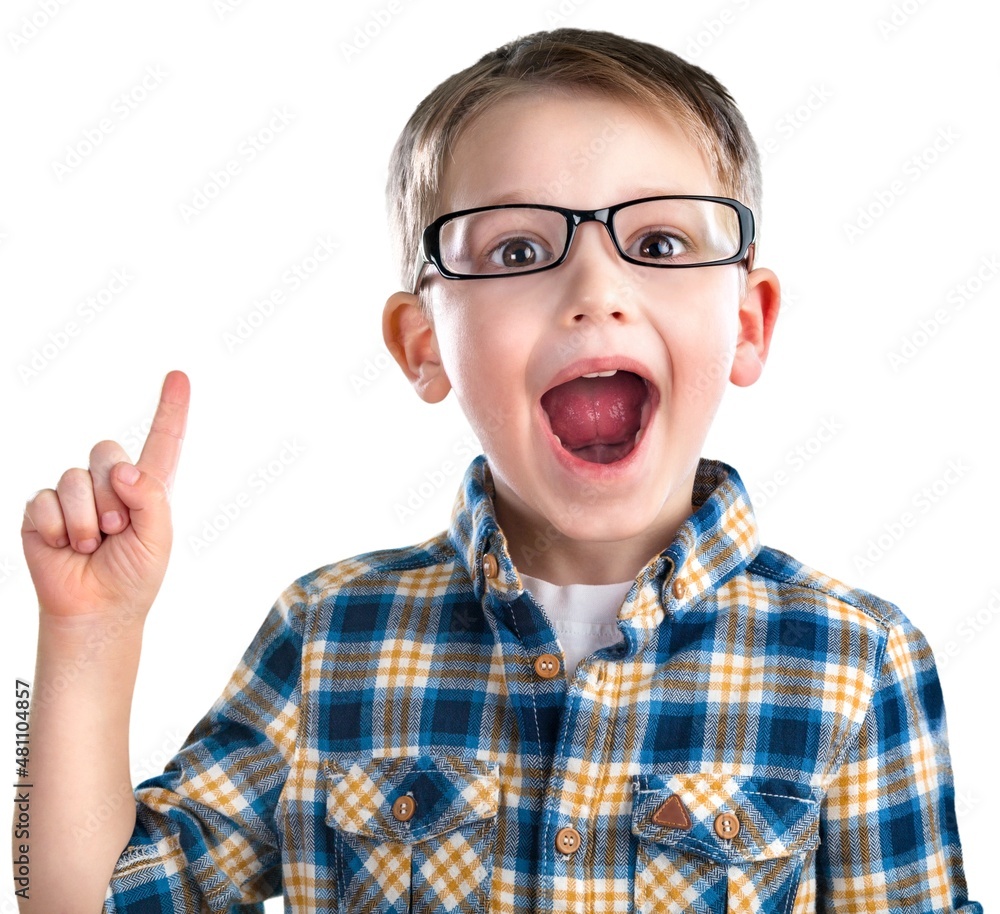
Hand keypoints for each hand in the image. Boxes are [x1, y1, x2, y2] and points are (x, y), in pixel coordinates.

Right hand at [21, 371, 189, 627]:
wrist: (96, 609)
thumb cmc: (134, 575)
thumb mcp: (158, 537)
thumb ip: (150, 497)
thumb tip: (122, 468)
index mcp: (147, 485)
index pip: (162, 439)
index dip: (170, 407)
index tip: (179, 375)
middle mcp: (110, 482)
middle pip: (106, 450)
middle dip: (112, 493)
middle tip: (116, 530)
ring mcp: (74, 493)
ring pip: (75, 478)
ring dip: (86, 519)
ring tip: (93, 544)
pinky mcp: (43, 508)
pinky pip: (46, 500)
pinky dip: (60, 529)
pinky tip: (66, 547)